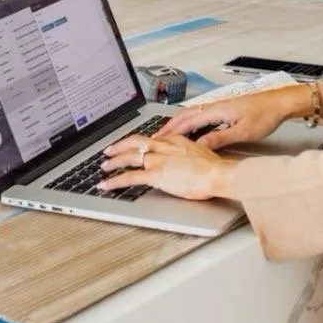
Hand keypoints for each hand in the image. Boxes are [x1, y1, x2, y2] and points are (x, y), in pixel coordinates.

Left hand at [99, 133, 235, 201]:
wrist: (218, 174)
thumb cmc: (215, 169)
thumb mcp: (201, 156)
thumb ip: (188, 157)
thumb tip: (186, 163)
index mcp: (175, 141)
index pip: (151, 138)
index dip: (137, 141)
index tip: (130, 144)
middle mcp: (163, 147)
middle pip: (135, 142)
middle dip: (119, 146)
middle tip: (108, 151)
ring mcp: (158, 160)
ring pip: (128, 157)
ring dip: (113, 162)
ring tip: (103, 167)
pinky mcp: (155, 175)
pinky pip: (129, 177)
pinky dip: (114, 181)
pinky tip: (106, 185)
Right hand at [155, 84, 309, 149]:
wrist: (281, 103)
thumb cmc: (266, 115)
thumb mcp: (243, 131)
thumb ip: (220, 138)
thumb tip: (199, 145)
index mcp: (216, 110)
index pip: (186, 121)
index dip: (170, 132)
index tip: (157, 141)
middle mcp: (215, 105)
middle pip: (185, 115)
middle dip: (168, 127)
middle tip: (155, 138)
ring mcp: (220, 106)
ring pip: (192, 113)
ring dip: (177, 123)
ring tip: (167, 134)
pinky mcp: (225, 108)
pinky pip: (200, 114)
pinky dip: (189, 121)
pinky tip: (191, 128)